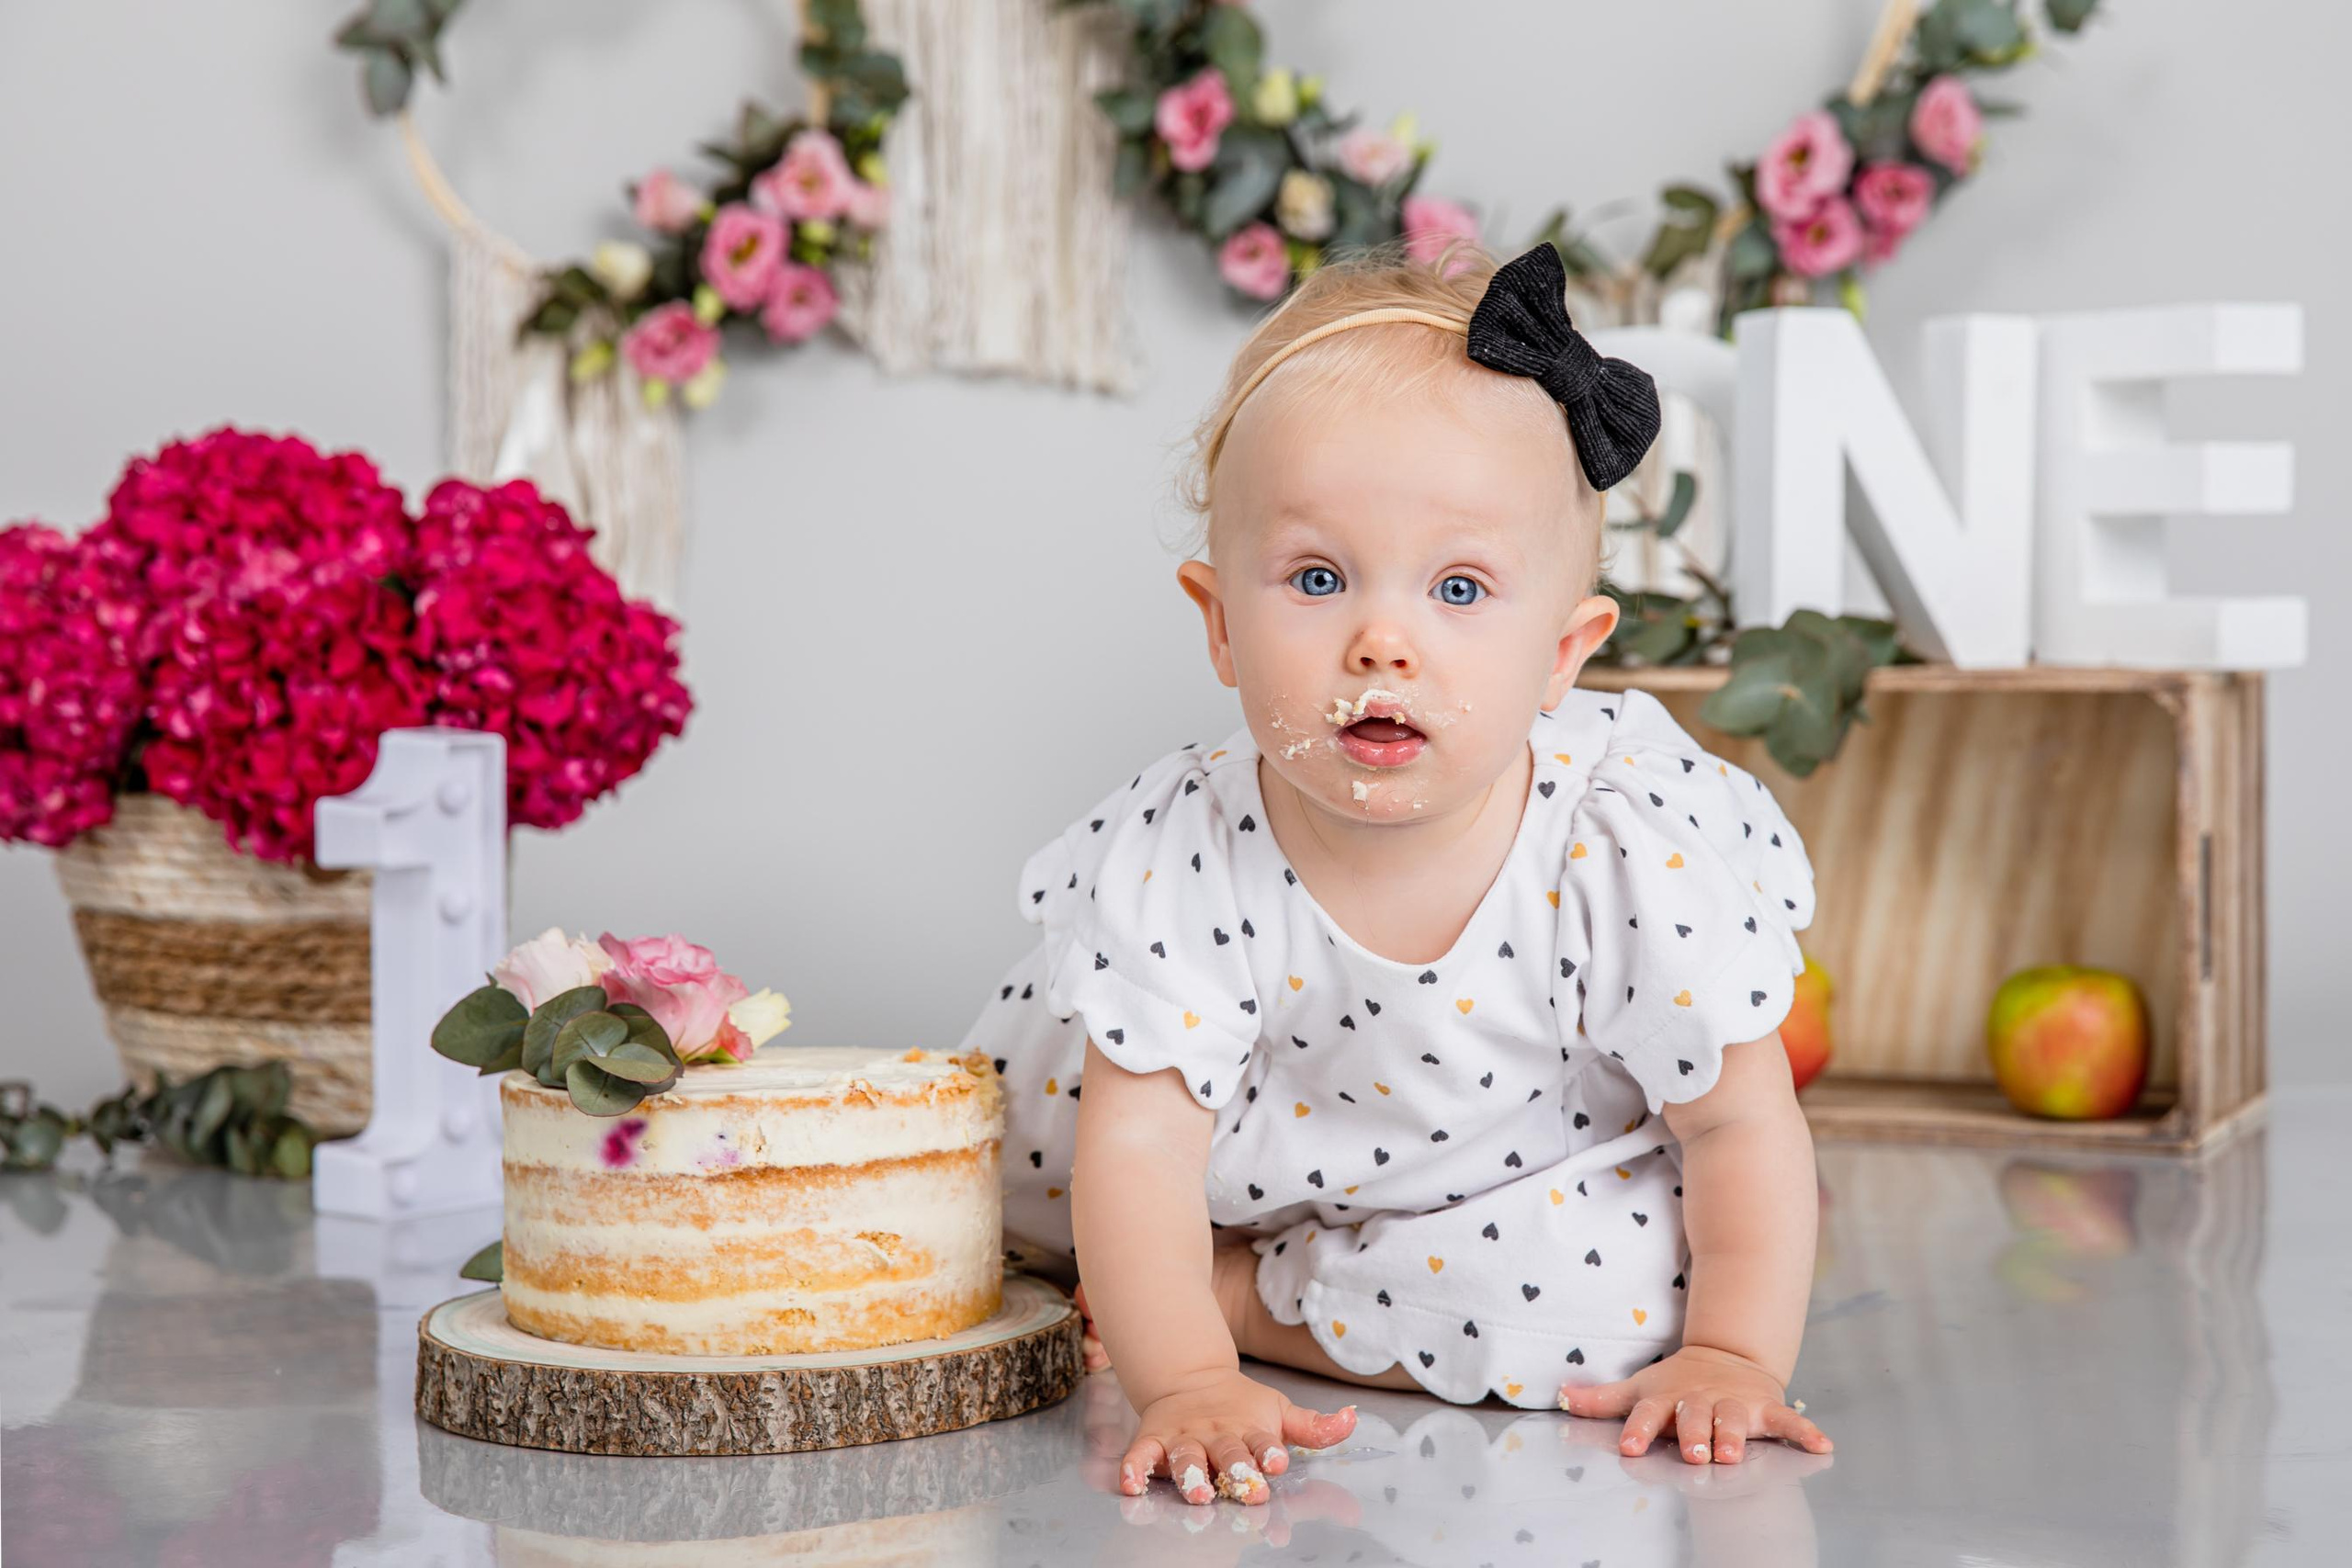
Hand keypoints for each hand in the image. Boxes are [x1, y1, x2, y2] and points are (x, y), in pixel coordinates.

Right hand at [1119, 1369, 1356, 1504]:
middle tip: (1248, 1488)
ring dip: (1190, 1475)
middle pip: (1226, 1453)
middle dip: (1237, 1471)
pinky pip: (1140, 1455)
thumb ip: (1314, 1427)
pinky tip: (1132, 1483)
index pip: (1261, 1442)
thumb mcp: (1279, 1413)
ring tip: (1197, 1491)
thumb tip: (1353, 1420)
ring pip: (1185, 1457)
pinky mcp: (1153, 1441)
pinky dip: (1134, 1468)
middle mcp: (1216, 1434)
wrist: (1190, 1378)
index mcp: (1248, 1429)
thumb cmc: (1241, 1407)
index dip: (1269, 1452)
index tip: (1277, 1461)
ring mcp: (1184, 1438)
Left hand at [1559, 1344, 1830, 1463]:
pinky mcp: (1765, 1408)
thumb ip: (1601, 1399)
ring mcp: (1734, 1404)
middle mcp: (1699, 1402)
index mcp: (1666, 1399)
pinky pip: (1788, 1422)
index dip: (1638, 1429)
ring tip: (1735, 1453)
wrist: (1726, 1357)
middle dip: (1694, 1435)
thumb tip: (1561, 1397)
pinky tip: (1821, 1447)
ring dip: (1735, 1435)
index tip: (1629, 1446)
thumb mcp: (1638, 1388)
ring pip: (1735, 1420)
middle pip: (1694, 1419)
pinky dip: (1805, 1433)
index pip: (1647, 1414)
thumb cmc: (1675, 1385)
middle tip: (1694, 1453)